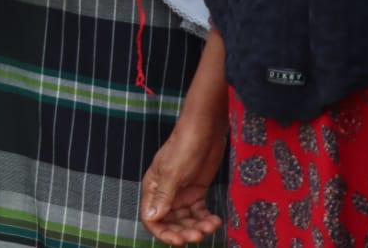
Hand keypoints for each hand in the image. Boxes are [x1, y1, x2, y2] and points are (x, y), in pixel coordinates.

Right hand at [141, 111, 226, 243]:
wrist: (205, 130)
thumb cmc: (184, 147)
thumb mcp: (173, 173)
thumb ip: (163, 197)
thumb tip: (151, 218)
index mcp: (153, 189)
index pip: (152, 218)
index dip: (163, 232)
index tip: (179, 241)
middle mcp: (166, 194)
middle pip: (171, 222)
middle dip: (184, 231)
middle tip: (199, 235)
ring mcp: (181, 193)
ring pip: (187, 220)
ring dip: (198, 226)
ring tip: (211, 226)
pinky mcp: (196, 192)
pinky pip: (199, 212)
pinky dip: (207, 219)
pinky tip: (216, 220)